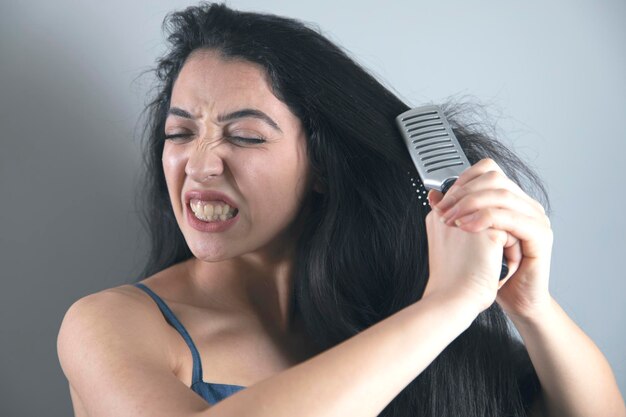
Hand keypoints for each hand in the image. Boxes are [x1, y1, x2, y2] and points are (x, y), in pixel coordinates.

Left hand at [429, 158, 552, 320]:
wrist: (512, 300)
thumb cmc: (490, 272)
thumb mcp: (467, 236)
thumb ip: (454, 212)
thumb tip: (434, 195)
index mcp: (511, 201)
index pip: (488, 171)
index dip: (462, 181)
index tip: (442, 201)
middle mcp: (526, 205)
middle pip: (494, 179)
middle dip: (463, 194)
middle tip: (444, 212)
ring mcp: (536, 218)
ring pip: (500, 195)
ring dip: (469, 205)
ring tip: (452, 221)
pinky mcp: (541, 235)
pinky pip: (511, 218)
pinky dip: (485, 219)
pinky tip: (467, 229)